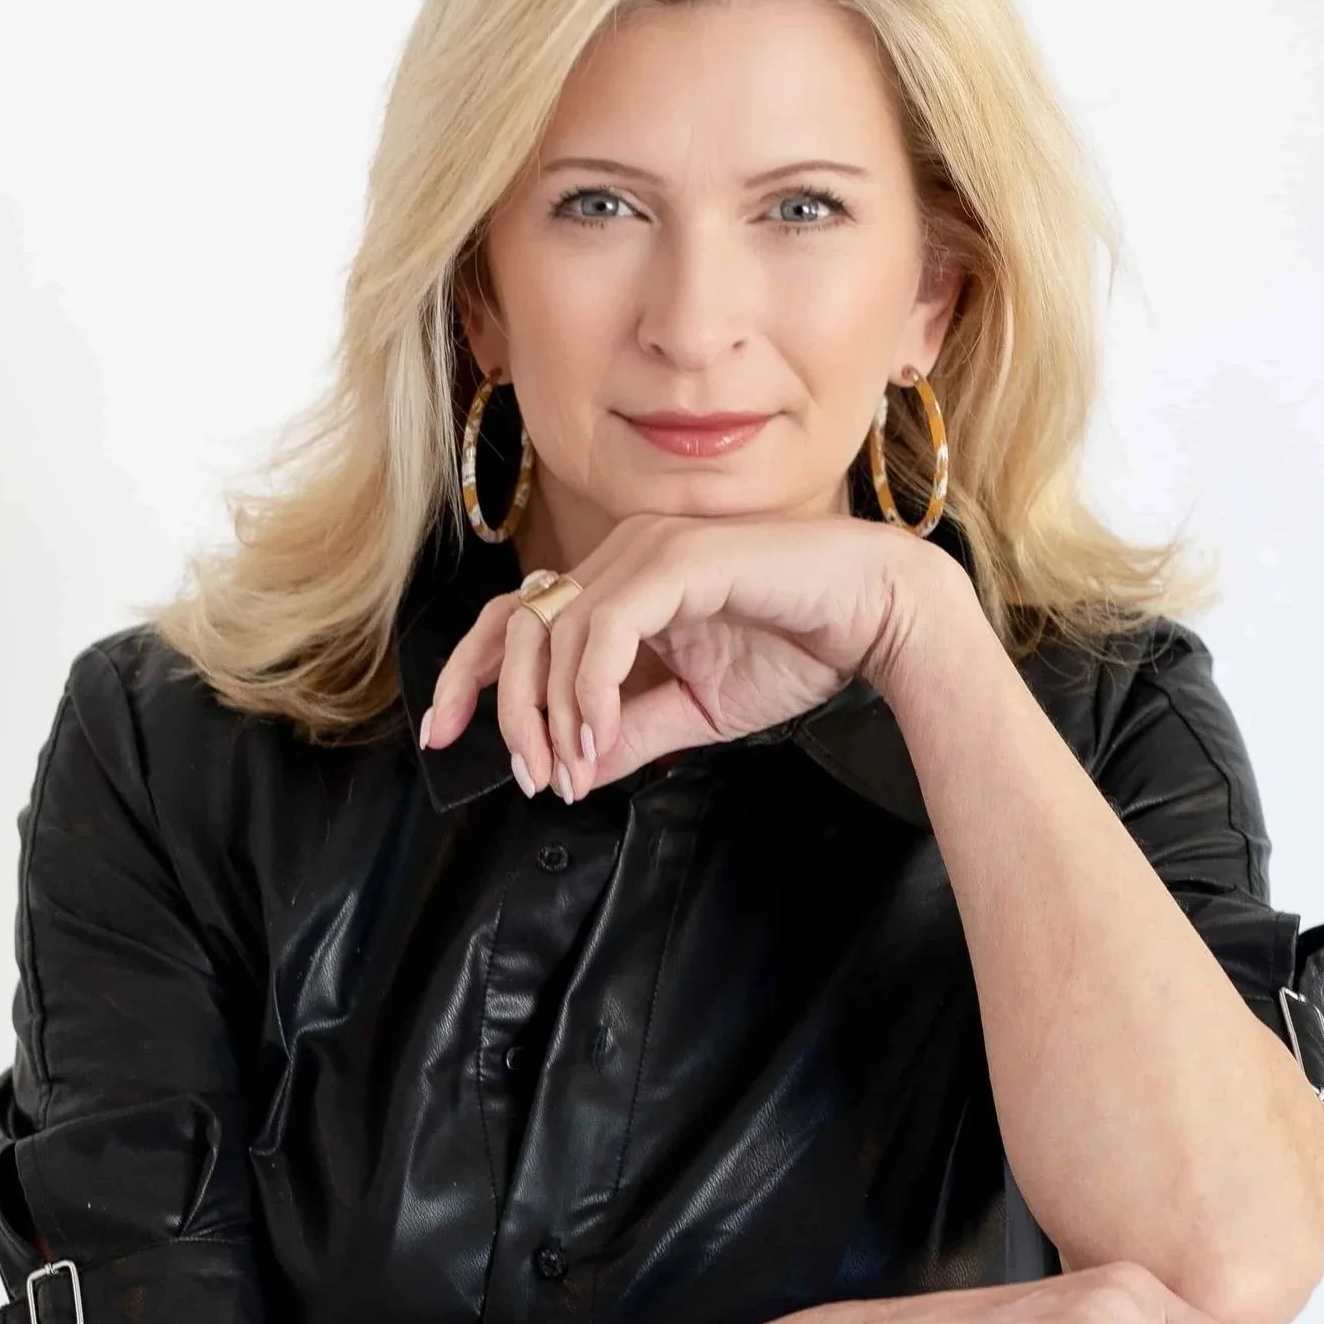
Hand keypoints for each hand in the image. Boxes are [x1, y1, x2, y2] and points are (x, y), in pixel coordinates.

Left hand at [417, 514, 967, 801]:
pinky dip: (590, 689)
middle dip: (505, 708)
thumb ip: (628, 733)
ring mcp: (648, 548)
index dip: (469, 674)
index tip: (444, 737)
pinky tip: (597, 736)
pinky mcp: (679, 559)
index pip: (517, 619)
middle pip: (519, 625)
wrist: (880, 616)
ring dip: (551, 712)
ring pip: (555, 631)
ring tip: (568, 770)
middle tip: (527, 776)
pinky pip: (606, 628)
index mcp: (620, 579)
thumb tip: (568, 770)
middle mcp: (623, 551)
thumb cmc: (798, 648)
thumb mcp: (695, 710)